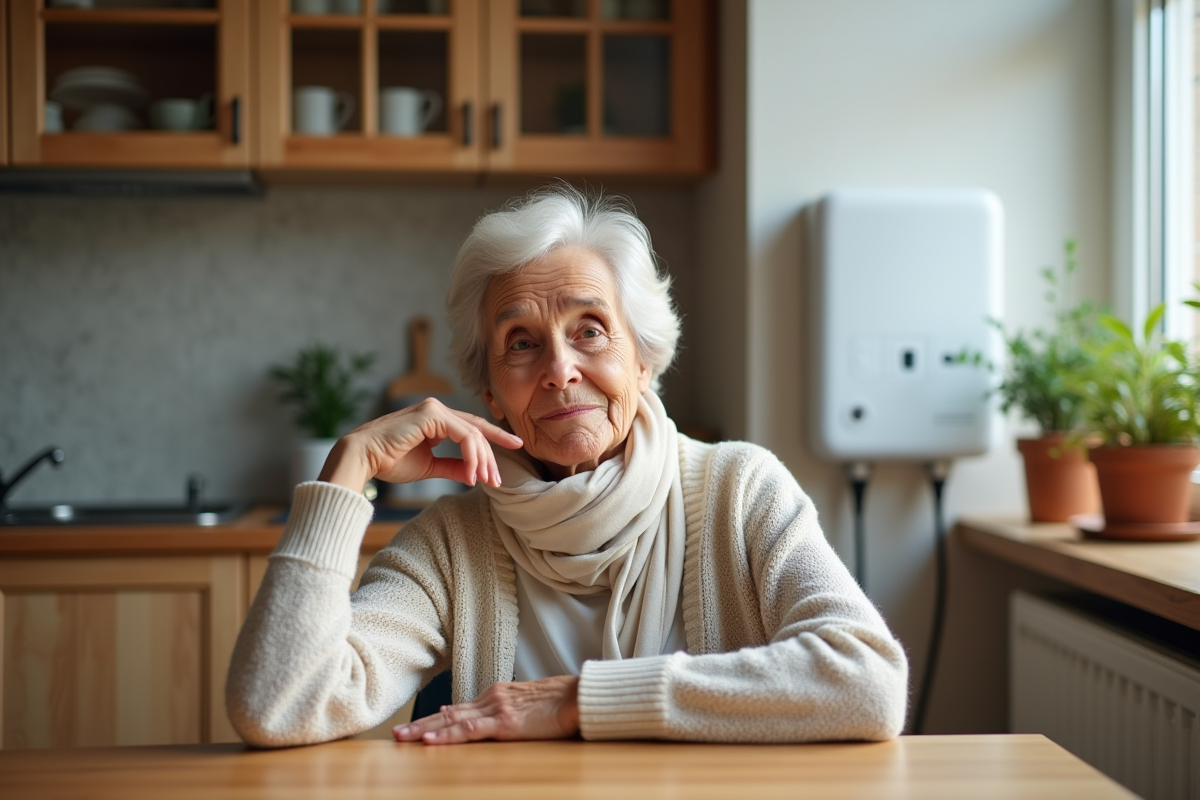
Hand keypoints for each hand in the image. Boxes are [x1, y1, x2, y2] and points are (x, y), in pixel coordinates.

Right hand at [318, 398, 522, 491]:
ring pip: (473, 434)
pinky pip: (463, 436)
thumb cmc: (389, 461)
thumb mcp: (429, 466)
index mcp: (436, 419)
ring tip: (485, 481)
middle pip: (476, 430)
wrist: (363, 458)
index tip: (515, 448)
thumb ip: (452, 466)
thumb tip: (473, 473)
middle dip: (491, 456)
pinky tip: (472, 475)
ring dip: (482, 460)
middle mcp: (437, 409)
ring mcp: (434, 409)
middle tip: (498, 480)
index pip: (472, 428)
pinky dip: (471, 456)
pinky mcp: (431, 415)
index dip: (494, 439)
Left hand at [392, 676, 579, 745]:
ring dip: (425, 730)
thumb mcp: (529, 703)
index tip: (417, 726)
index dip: (436, 718)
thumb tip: (488, 719)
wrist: (579, 697)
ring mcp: (497, 709)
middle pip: (449, 714)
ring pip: (452, 721)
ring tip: (402, 737)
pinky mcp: (505, 723)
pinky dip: (448, 735)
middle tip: (397, 733)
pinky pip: (470, 730)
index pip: (459, 708)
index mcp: (498, 694)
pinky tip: (431, 739)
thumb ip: (508, 709)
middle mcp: (492, 698)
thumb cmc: (561, 702)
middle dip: (421, 724)